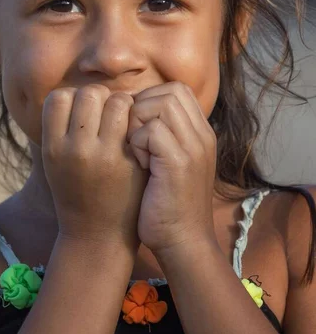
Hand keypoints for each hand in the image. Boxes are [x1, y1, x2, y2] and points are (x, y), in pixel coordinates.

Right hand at [41, 85, 148, 248]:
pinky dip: (136, 119)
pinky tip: (134, 133)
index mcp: (52, 147)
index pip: (59, 97)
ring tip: (122, 121)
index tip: (82, 114)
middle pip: (89, 93)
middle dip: (100, 98)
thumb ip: (61, 128)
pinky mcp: (130, 161)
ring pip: (116, 100)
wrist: (98, 236)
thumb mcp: (55, 161)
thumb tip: (74, 92)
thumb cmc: (75, 191)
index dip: (73, 100)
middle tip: (106, 115)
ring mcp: (105, 155)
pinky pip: (136, 120)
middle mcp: (75, 149)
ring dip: (122, 105)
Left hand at [126, 82, 216, 253]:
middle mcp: (202, 135)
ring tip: (136, 148)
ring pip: (161, 103)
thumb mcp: (172, 162)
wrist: (184, 243)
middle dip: (142, 107)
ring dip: (139, 122)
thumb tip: (136, 110)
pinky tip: (139, 164)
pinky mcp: (179, 162)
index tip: (136, 126)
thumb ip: (163, 135)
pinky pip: (152, 129)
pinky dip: (138, 142)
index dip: (151, 99)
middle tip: (133, 136)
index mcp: (201, 133)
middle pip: (170, 91)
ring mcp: (194, 147)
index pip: (177, 90)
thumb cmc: (168, 203)